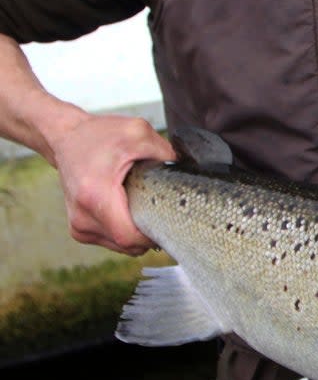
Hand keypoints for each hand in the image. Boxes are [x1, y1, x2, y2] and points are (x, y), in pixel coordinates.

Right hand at [50, 114, 175, 254]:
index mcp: (96, 195)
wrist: (66, 138)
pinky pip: (112, 241)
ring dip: (138, 232)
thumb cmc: (101, 135)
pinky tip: (129, 210)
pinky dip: (126, 230)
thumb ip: (166, 152)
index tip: (169, 220)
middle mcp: (83, 216)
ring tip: (141, 205)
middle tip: (161, 209)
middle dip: (150, 233)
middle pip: (128, 246)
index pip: (129, 237)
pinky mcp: (79, 229)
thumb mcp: (138, 132)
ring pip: (122, 247)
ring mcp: (79, 226)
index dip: (154, 235)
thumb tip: (189, 170)